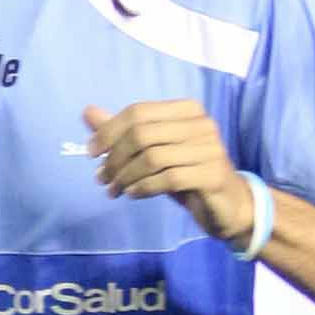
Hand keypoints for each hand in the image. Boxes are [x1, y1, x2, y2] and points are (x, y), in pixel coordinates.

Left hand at [83, 99, 253, 246]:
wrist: (227, 205)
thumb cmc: (187, 174)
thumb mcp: (154, 152)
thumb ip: (123, 133)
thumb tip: (87, 113)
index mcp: (187, 109)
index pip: (138, 112)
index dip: (109, 131)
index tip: (91, 153)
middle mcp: (201, 123)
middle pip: (142, 134)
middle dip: (114, 158)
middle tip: (102, 178)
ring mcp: (210, 148)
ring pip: (153, 157)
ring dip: (126, 176)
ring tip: (114, 190)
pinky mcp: (212, 175)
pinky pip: (169, 178)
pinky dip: (144, 187)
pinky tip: (134, 194)